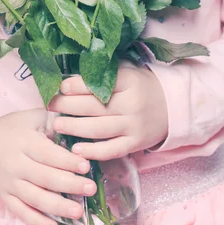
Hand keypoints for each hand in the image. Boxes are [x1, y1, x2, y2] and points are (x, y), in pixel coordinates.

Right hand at [0, 108, 96, 224]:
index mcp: (24, 141)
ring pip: (34, 198)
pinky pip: (20, 212)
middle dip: (69, 184)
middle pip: (44, 177)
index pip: (48, 153)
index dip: (67, 161)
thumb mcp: (31, 117)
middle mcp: (16, 164)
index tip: (86, 166)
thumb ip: (53, 122)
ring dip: (57, 206)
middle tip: (91, 188)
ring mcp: (9, 183)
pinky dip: (36, 222)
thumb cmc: (11, 127)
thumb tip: (77, 127)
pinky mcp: (4, 196)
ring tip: (77, 211)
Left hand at [48, 62, 168, 160]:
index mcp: (130, 82)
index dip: (78, 85)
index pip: (100, 83)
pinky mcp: (135, 144)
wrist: (173, 107)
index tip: (60, 86)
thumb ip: (105, 75)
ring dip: (74, 128)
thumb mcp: (128, 73)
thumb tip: (70, 78)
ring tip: (56, 125)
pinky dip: (92, 151)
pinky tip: (76, 149)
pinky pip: (110, 150)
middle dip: (68, 106)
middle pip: (94, 106)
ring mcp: (134, 126)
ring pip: (98, 129)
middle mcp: (132, 104)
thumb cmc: (142, 87)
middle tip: (50, 105)